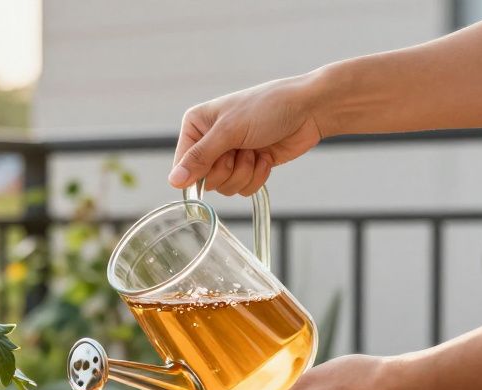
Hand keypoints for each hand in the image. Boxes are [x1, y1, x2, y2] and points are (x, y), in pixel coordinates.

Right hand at [170, 75, 325, 195]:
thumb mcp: (229, 131)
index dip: (200, 170)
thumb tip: (173, 181)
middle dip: (228, 169)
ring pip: (225, 188)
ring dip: (245, 172)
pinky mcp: (248, 167)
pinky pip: (243, 189)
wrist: (308, 110)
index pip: (182, 164)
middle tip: (241, 149)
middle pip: (205, 180)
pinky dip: (257, 176)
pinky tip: (266, 156)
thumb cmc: (268, 108)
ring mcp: (230, 156)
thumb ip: (200, 158)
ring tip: (255, 150)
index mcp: (196, 125)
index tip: (219, 159)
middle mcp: (209, 142)